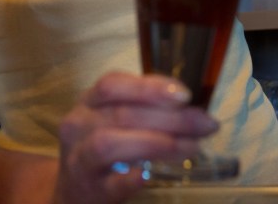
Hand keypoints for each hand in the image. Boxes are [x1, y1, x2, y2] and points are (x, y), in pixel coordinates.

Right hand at [52, 72, 218, 203]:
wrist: (73, 192)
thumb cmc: (101, 148)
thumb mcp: (113, 120)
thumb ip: (144, 108)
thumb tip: (191, 107)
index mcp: (88, 102)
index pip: (112, 84)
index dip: (149, 87)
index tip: (185, 94)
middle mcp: (79, 125)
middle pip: (123, 114)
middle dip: (170, 118)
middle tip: (204, 124)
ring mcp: (80, 159)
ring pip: (111, 144)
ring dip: (157, 143)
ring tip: (190, 147)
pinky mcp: (89, 190)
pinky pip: (110, 183)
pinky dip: (131, 178)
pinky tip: (150, 175)